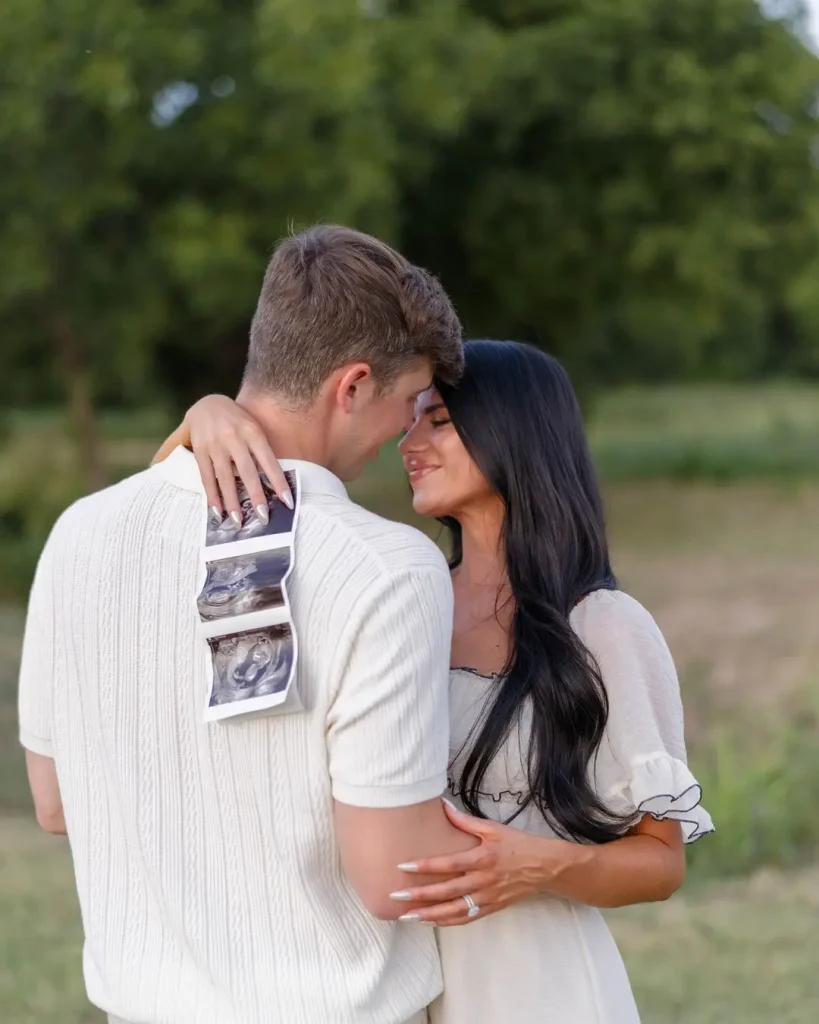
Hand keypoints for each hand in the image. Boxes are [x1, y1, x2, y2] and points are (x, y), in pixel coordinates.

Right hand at [153, 395, 292, 523]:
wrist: (207, 403)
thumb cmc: (238, 421)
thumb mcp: (254, 427)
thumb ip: (261, 451)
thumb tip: (276, 481)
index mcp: (253, 431)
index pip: (269, 460)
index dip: (278, 481)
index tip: (288, 502)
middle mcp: (234, 437)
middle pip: (247, 471)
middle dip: (255, 496)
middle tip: (263, 518)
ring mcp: (215, 444)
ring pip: (225, 477)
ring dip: (232, 501)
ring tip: (239, 522)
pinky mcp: (200, 450)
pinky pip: (207, 477)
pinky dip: (213, 495)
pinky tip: (218, 511)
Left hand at [392, 800, 570, 926]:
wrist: (544, 867)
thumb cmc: (517, 844)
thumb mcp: (493, 828)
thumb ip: (465, 821)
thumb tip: (443, 806)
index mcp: (482, 858)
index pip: (448, 864)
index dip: (425, 866)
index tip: (402, 866)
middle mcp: (483, 880)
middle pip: (447, 891)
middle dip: (420, 895)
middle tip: (396, 898)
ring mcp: (487, 897)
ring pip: (454, 911)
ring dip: (429, 915)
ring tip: (408, 917)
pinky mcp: (491, 908)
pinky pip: (466, 919)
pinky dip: (447, 922)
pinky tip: (430, 922)